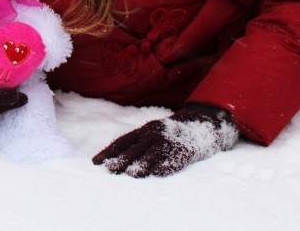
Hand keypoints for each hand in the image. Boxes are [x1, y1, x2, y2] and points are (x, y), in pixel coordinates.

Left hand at [92, 103, 238, 177]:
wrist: (203, 124)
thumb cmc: (172, 133)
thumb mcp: (153, 132)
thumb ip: (137, 142)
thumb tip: (114, 156)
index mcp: (145, 130)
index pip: (122, 141)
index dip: (109, 151)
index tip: (96, 162)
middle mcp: (155, 134)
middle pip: (136, 148)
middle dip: (122, 160)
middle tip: (110, 171)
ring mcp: (171, 141)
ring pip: (154, 154)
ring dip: (143, 164)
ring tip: (133, 175)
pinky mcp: (186, 150)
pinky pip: (175, 159)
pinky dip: (167, 166)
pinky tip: (159, 173)